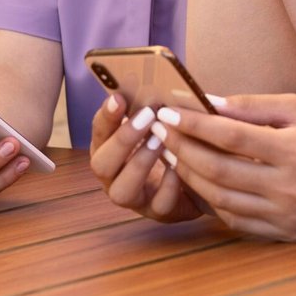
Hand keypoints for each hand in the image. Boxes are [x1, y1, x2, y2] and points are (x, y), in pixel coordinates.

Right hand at [88, 94, 202, 223]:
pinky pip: (158, 205)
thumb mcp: (158, 124)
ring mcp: (134, 198)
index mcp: (109, 149)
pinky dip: (168, 186)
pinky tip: (179, 167)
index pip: (98, 133)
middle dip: (123, 139)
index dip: (106, 117)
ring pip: (121, 191)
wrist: (198, 179)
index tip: (118, 97)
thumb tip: (153, 82)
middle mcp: (113, 176)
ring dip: (140, 163)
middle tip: (147, 116)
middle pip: (101, 165)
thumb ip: (150, 108)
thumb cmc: (172, 142)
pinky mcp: (159, 213)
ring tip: (161, 141)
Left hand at [153, 94, 295, 240]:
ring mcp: (287, 216)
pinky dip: (212, 202)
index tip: (168, 113)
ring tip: (173, 155)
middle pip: (220, 171)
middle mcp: (290, 188)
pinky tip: (198, 181)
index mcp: (295, 151)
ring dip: (191, 177)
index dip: (194, 125)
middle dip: (183, 150)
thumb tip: (207, 102)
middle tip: (160, 133)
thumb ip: (253, 105)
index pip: (231, 137)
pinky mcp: (285, 233)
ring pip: (221, 200)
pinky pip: (235, 221)